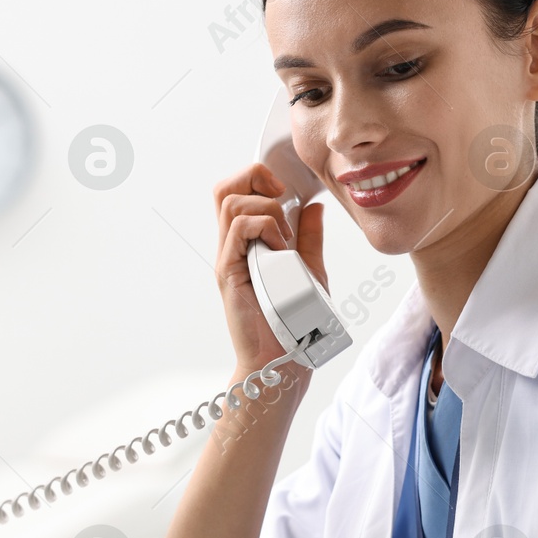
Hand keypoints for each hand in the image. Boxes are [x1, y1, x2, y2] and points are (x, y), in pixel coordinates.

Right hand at [213, 164, 327, 371]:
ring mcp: (228, 258)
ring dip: (265, 210)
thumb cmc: (294, 322)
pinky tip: (280, 250)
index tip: (285, 190)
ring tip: (284, 237)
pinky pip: (239, 231)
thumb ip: (309, 239)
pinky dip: (265, 229)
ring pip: (231, 204)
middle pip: (224, 189)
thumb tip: (314, 208)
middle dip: (255, 179)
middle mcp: (231, 246)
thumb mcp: (310, 270)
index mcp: (246, 242)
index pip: (236, 192)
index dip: (256, 177)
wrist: (281, 359)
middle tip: (282, 199)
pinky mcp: (229, 272)